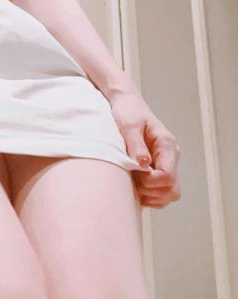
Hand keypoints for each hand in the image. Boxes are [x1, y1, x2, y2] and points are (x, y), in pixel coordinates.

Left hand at [109, 90, 180, 208]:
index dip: (150, 181)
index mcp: (167, 145)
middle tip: (132, 179)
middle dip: (151, 191)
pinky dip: (149, 195)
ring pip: (168, 194)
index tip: (134, 172)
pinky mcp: (159, 169)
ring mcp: (166, 164)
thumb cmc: (128, 112)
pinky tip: (134, 184)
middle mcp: (171, 157)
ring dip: (150, 195)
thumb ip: (136, 145)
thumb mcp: (129, 125)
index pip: (168, 176)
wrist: (127, 104)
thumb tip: (144, 164)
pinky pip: (160, 193)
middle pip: (172, 190)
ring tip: (132, 181)